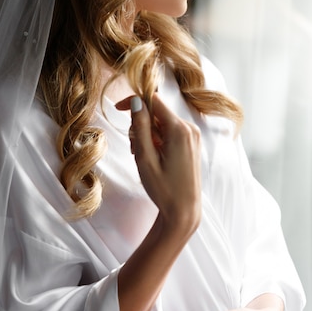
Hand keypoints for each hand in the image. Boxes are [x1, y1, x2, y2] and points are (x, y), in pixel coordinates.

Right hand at [117, 93, 201, 234]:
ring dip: (148, 134)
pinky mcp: (192, 142)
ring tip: (144, 157)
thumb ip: (140, 127)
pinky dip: (158, 139)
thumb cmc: (163, 188)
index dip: (135, 101)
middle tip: (134, 148)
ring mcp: (193, 135)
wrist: (184, 211)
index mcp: (179, 130)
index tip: (118, 109)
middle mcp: (190, 128)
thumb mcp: (145, 158)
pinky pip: (170, 131)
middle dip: (141, 124)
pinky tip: (154, 157)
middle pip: (158, 111)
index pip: (154, 100)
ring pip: (162, 122)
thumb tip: (136, 101)